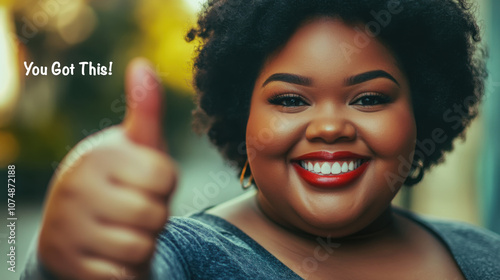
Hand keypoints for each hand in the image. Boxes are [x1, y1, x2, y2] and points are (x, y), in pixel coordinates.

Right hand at [38, 58, 176, 279]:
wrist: (76, 223)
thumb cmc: (120, 178)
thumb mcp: (136, 145)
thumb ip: (145, 110)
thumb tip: (143, 64)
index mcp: (99, 155)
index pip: (165, 177)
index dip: (164, 185)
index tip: (144, 183)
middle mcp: (76, 187)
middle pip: (155, 214)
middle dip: (154, 216)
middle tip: (133, 209)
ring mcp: (67, 227)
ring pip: (140, 247)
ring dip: (142, 243)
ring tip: (123, 230)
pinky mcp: (68, 262)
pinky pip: (121, 274)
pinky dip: (126, 268)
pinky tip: (110, 254)